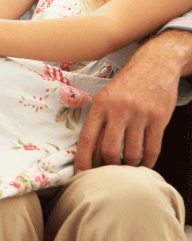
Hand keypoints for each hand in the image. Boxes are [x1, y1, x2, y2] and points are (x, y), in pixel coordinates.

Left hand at [75, 32, 183, 171]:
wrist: (155, 65)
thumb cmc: (127, 85)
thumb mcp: (105, 96)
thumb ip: (99, 120)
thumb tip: (90, 151)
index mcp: (100, 105)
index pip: (88, 138)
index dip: (83, 160)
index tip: (80, 176)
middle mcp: (119, 110)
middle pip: (109, 150)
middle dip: (108, 167)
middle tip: (108, 174)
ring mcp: (140, 114)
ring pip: (132, 152)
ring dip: (128, 166)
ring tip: (126, 169)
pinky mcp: (159, 118)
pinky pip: (152, 149)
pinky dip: (147, 162)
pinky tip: (143, 165)